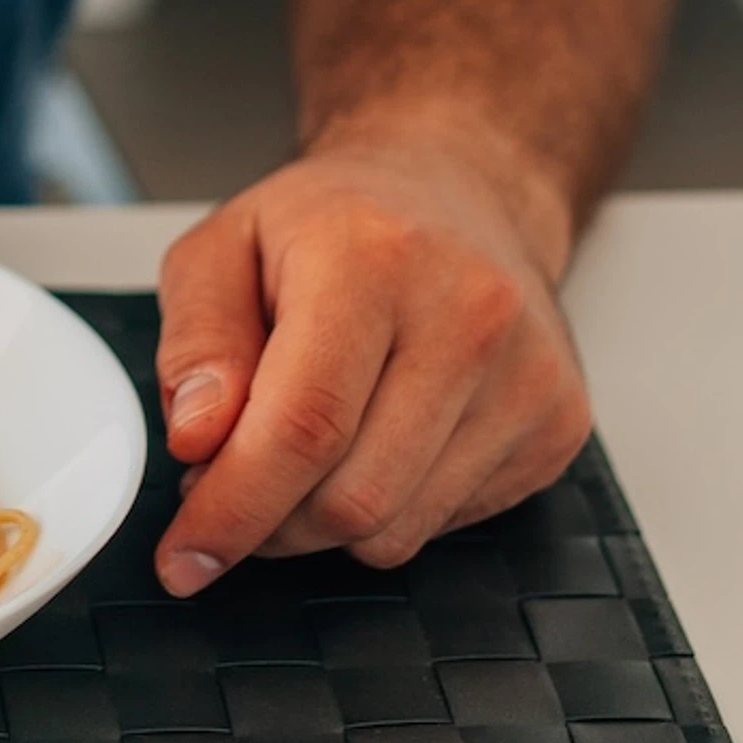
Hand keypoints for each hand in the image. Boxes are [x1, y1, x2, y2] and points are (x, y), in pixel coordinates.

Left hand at [148, 121, 591, 587]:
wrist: (458, 187)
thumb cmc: (339, 222)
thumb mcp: (224, 245)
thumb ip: (196, 341)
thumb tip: (198, 441)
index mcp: (373, 258)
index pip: (301, 427)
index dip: (234, 509)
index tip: (185, 554)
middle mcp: (468, 314)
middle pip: (350, 497)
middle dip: (269, 522)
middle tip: (232, 486)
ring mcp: (527, 375)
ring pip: (397, 530)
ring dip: (324, 523)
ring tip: (305, 451)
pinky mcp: (557, 424)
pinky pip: (445, 526)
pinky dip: (389, 510)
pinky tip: (377, 439)